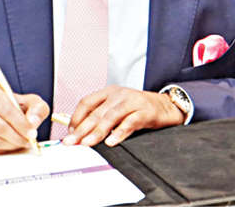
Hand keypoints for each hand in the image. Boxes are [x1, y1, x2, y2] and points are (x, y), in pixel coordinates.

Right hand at [0, 81, 48, 153]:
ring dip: (8, 144)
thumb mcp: (32, 102)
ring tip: (21, 143)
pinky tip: (10, 146)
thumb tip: (32, 122)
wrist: (2, 112)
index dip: (21, 123)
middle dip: (16, 136)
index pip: (6, 109)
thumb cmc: (17, 106)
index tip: (32, 132)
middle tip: (28, 141)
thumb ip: (37, 109)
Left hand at [63, 86, 184, 146]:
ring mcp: (133, 102)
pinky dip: (120, 133)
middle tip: (72, 142)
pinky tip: (111, 142)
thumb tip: (78, 133)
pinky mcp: (145, 112)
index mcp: (109, 92)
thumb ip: (100, 116)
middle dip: (82, 129)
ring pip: (111, 117)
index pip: (87, 102)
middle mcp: (119, 95)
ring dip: (98, 131)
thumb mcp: (117, 108)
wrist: (165, 106)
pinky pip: (130, 122)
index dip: (76, 118)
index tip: (70, 133)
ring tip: (88, 143)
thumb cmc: (138, 108)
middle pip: (97, 112)